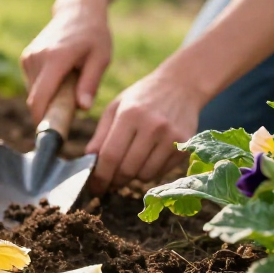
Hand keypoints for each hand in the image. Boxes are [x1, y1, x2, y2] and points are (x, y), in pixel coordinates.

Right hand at [21, 0, 111, 123]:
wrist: (77, 9)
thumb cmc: (94, 34)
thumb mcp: (101, 57)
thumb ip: (90, 83)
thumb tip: (82, 108)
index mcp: (55, 59)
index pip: (40, 98)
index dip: (43, 120)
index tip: (54, 135)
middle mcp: (36, 58)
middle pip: (36, 99)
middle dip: (50, 111)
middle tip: (71, 111)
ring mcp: (28, 57)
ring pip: (33, 93)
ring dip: (49, 99)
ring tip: (70, 87)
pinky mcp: (25, 58)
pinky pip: (33, 84)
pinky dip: (45, 88)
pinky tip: (62, 78)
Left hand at [86, 66, 203, 192]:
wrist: (181, 85)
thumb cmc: (141, 97)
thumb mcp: (115, 108)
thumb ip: (100, 136)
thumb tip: (88, 163)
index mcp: (130, 115)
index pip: (110, 156)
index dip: (100, 176)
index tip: (95, 187)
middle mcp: (152, 126)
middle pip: (127, 170)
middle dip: (115, 180)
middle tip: (110, 180)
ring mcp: (172, 137)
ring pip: (145, 175)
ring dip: (133, 176)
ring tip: (130, 163)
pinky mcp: (185, 145)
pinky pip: (161, 172)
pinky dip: (150, 172)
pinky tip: (147, 158)